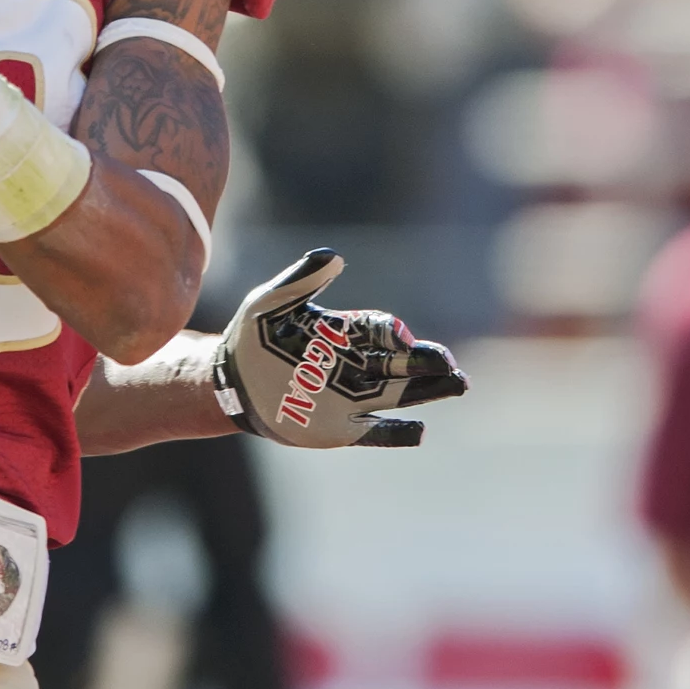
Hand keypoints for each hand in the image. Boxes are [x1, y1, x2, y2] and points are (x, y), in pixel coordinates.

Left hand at [212, 249, 466, 446]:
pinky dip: (398, 433)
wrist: (231, 382)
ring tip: (458, 385)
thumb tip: (333, 255)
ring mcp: (352, 399)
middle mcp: (357, 366)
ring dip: (428, 391)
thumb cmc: (252, 337)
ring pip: (400, 395)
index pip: (380, 331)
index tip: (399, 337)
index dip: (392, 333)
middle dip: (428, 363)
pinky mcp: (342, 429)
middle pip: (402, 364)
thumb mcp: (270, 302)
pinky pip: (377, 433)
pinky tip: (419, 431)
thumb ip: (301, 280)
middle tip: (452, 365)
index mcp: (345, 334)